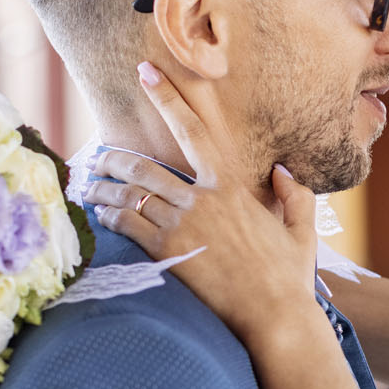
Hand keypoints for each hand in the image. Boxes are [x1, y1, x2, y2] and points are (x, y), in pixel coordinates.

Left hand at [81, 62, 321, 345]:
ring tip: (87, 184)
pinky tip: (98, 213)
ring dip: (103, 186)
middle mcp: (201, 199)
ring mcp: (182, 225)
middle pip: (144, 165)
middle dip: (114, 157)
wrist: (275, 315)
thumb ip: (295, 195)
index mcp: (230, 186)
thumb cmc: (289, 277)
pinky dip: (107, 215)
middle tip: (96, 155)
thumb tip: (283, 170)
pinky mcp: (168, 253)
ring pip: (130, 193)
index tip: (146, 73)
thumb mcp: (301, 230)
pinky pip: (126, 225)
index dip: (167, 98)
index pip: (193, 131)